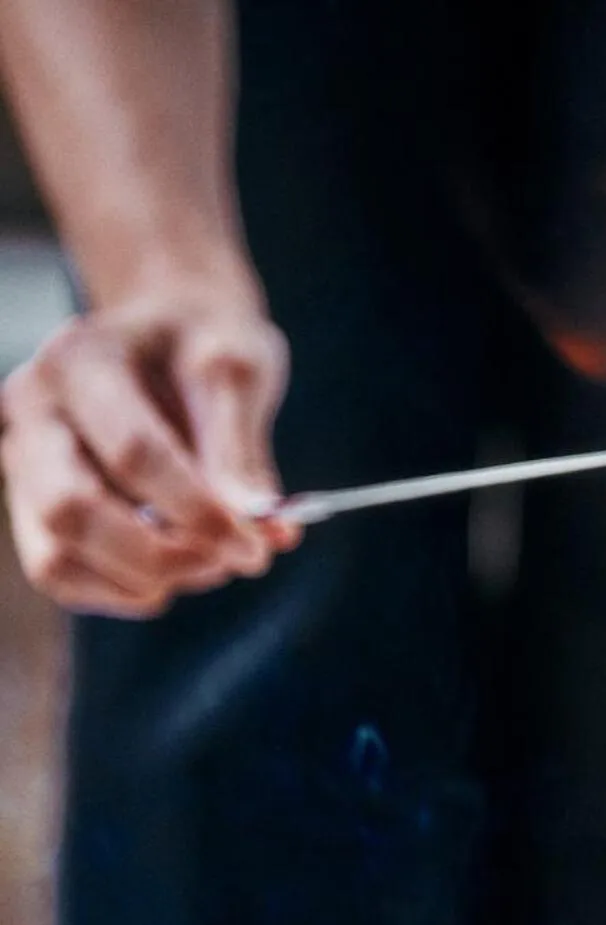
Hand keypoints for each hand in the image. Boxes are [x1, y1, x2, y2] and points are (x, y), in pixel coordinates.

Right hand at [1, 295, 295, 617]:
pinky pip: (57, 572)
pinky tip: (175, 577)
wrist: (170, 331)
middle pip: (72, 510)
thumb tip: (261, 527)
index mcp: (79, 360)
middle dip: (163, 555)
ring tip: (210, 564)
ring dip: (143, 579)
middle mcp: (31, 410)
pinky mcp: (33, 501)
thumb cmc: (205, 344)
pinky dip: (119, 592)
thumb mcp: (236, 369)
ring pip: (56, 554)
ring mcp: (21, 459)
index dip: (198, 512)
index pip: (132, 454)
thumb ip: (241, 448)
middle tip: (235, 561)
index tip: (258, 545)